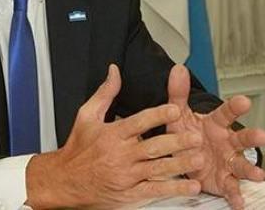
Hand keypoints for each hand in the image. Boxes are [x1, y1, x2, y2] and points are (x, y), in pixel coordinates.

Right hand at [25, 64, 204, 208]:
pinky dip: (173, 188)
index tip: (174, 109)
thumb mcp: (87, 115)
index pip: (138, 122)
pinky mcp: (129, 193)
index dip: (157, 115)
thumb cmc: (78, 148)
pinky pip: (154, 190)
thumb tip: (114, 71)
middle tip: (195, 137)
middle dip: (176, 142)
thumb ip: (105, 93)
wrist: (65, 180)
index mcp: (112, 134)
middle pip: (152, 147)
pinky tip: (190, 186)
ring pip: (157, 169)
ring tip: (199, 159)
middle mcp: (120, 154)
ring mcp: (126, 175)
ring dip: (180, 164)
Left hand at [165, 65, 264, 209]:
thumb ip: (178, 93)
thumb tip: (177, 69)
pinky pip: (231, 189)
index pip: (227, 113)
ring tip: (258, 174)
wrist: (185, 157)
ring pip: (241, 165)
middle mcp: (226, 143)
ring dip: (250, 169)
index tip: (244, 101)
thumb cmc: (187, 134)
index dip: (235, 107)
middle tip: (262, 135)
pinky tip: (240, 203)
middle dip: (251, 137)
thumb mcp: (178, 114)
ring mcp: (227, 162)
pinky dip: (236, 197)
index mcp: (216, 124)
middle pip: (242, 139)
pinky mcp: (223, 181)